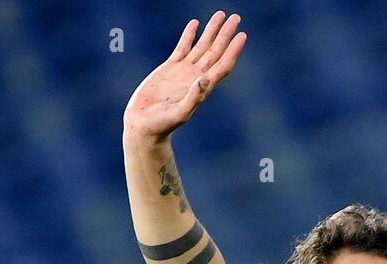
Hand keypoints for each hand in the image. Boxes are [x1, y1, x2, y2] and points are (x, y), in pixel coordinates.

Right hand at [123, 11, 246, 141]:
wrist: (144, 125)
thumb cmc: (163, 125)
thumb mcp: (180, 113)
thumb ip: (193, 98)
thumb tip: (204, 79)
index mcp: (203, 87)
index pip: (223, 64)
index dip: (233, 50)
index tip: (242, 35)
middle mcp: (196, 77)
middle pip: (216, 51)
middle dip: (226, 34)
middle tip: (236, 17)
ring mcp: (183, 72)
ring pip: (201, 46)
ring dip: (211, 31)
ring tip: (220, 15)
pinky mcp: (169, 68)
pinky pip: (182, 47)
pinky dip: (189, 35)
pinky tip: (195, 24)